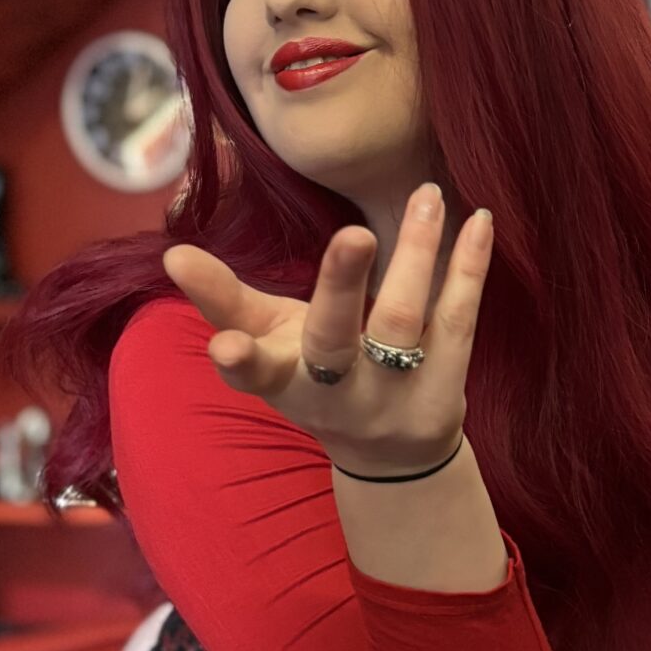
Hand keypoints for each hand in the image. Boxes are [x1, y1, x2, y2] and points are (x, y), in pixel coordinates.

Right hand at [163, 184, 491, 478]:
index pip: (254, 373)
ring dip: (415, 254)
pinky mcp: (445, 388)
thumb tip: (172, 252)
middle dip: (341, 288)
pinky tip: (478, 221)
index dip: (238, 362)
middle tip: (353, 233)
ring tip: (426, 195)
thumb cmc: (314, 378)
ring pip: (402, 321)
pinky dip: (467, 269)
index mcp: (284, 383)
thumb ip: (222, 298)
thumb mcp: (267, 344)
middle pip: (335, 342)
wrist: (390, 455)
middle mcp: (338, 395)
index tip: (224, 347)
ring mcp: (393, 395)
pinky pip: (457, 321)